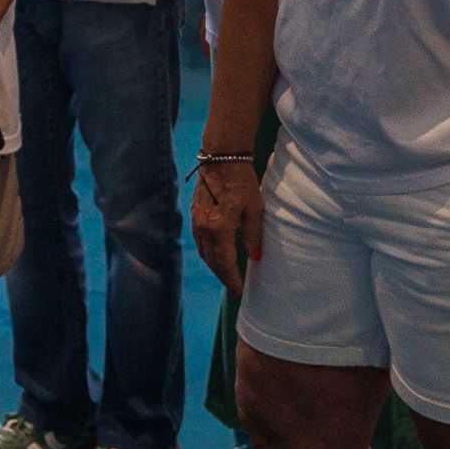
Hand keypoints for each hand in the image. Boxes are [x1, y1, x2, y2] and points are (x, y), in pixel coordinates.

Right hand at [190, 158, 263, 287]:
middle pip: (211, 261)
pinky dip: (208, 252)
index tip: (239, 290)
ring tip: (226, 273)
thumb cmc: (242, 182)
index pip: (225, 262)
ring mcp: (197, 221)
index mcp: (220, 228)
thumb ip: (254, 235)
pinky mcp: (195, 214)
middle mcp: (204, 228)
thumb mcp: (255, 209)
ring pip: (203, 252)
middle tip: (233, 286)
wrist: (222, 158)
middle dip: (222, 275)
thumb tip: (255, 257)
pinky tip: (216, 254)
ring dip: (214, 265)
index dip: (231, 279)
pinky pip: (200, 241)